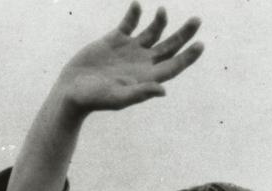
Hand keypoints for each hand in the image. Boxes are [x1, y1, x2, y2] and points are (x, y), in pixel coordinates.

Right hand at [56, 3, 202, 116]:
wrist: (70, 91)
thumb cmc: (93, 99)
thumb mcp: (117, 98)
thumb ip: (140, 93)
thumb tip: (163, 90)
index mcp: (146, 77)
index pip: (174, 66)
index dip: (188, 56)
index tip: (200, 44)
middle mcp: (142, 63)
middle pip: (170, 47)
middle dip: (184, 34)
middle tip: (197, 21)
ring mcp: (129, 50)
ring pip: (153, 32)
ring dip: (161, 21)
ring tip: (162, 10)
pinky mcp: (114, 40)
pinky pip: (130, 23)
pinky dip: (134, 13)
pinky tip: (137, 5)